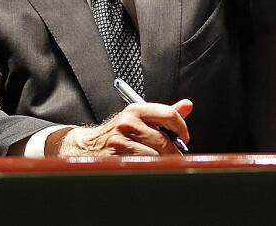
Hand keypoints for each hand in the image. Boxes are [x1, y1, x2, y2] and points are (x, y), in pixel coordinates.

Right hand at [52, 100, 192, 156]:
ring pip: (155, 157)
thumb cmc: (118, 133)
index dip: (181, 128)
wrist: (87, 146)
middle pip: (164, 141)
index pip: (168, 114)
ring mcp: (120, 141)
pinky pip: (142, 166)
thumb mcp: (139, 118)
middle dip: (173, 152)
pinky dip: (148, 169)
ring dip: (161, 163)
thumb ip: (164, 115)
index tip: (184, 137)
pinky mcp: (116, 158)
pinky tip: (145, 167)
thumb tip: (187, 106)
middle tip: (174, 157)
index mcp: (136, 110)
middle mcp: (128, 123)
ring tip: (158, 162)